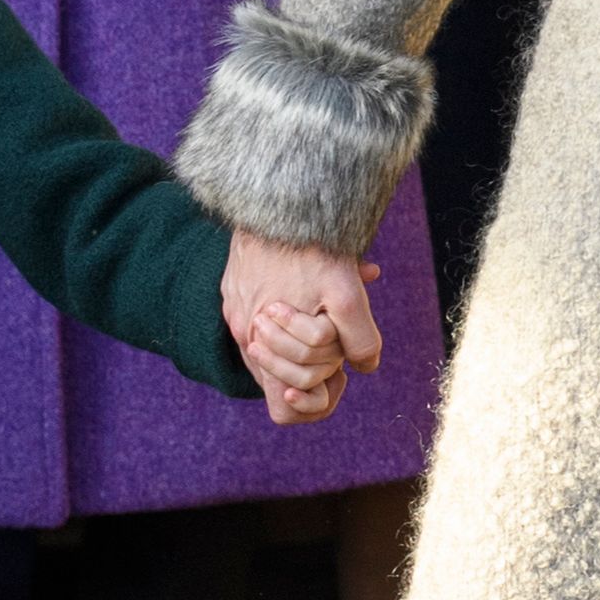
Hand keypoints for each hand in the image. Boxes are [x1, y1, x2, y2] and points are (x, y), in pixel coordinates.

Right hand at [221, 231, 382, 406]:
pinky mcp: (233, 289)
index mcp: (261, 344)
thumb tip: (365, 367)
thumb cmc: (310, 243)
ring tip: (323, 309)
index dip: (319, 394)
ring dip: (305, 338)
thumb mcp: (345, 291)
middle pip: (284, 377)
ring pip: (275, 348)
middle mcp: (243, 334)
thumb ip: (359, 336)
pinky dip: (291, 313)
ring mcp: (236, 311)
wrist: (272, 195)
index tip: (338, 370)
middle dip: (317, 365)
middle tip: (336, 335)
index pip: (287, 404)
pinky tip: (308, 290)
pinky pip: (263, 317)